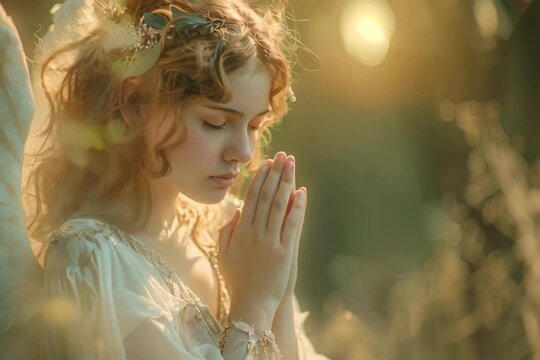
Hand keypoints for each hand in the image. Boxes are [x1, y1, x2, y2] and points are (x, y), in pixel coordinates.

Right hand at [217, 152, 306, 323]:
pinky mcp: (285, 252)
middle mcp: (254, 232)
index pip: (251, 197)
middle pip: (266, 196)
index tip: (267, 163)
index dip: (260, 178)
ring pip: (278, 205)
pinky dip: (297, 207)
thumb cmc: (237, 281)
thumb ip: (227, 231)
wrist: (251, 305)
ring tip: (292, 165)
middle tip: (282, 156)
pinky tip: (302, 192)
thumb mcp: (224, 255)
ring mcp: (270, 242)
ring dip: (286, 182)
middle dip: (275, 173)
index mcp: (240, 231)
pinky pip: (292, 224)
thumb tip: (237, 210)